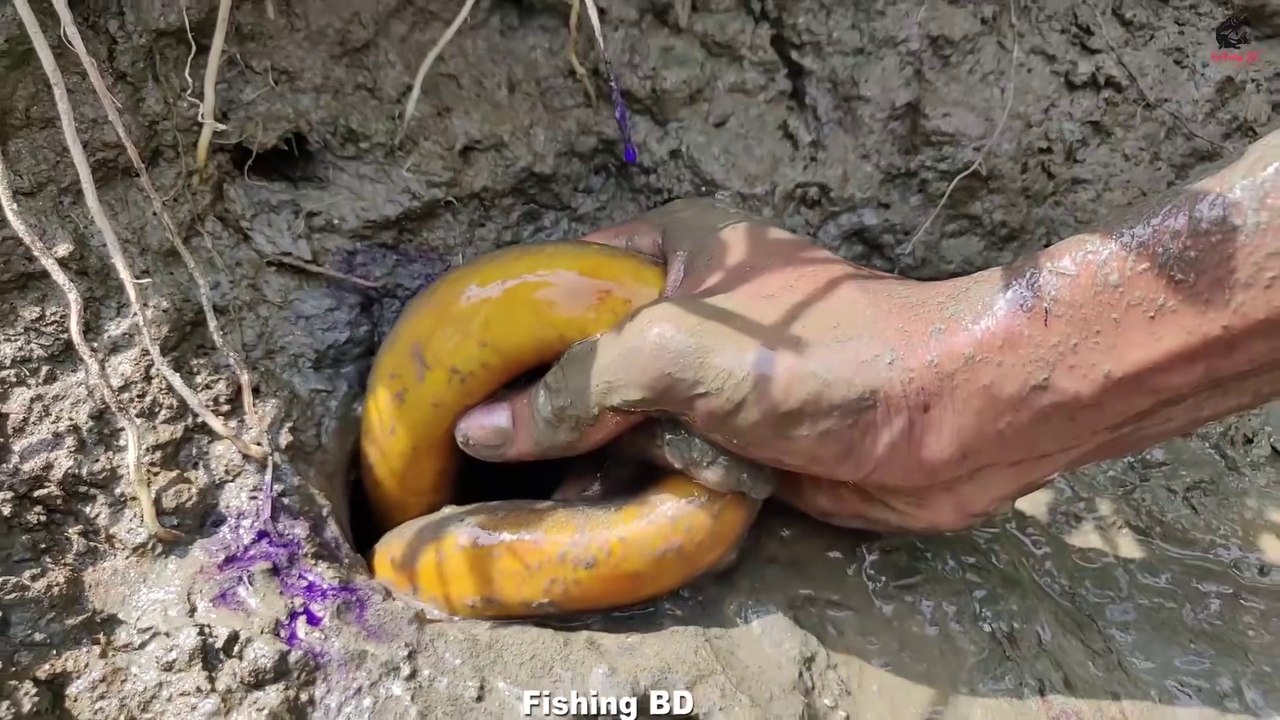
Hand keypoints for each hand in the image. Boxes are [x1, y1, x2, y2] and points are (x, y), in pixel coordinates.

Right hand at [453, 198, 1021, 532]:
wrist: (950, 420)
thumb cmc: (819, 359)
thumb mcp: (677, 351)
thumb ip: (577, 384)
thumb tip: (483, 429)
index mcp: (677, 248)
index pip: (565, 276)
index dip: (509, 324)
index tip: (455, 379)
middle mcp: (690, 311)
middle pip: (588, 356)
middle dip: (544, 406)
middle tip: (480, 457)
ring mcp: (717, 380)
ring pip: (623, 419)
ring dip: (589, 458)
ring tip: (526, 498)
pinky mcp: (741, 441)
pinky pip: (666, 463)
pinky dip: (639, 487)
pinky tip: (597, 514)